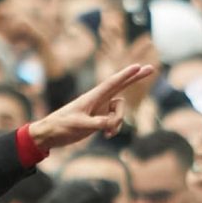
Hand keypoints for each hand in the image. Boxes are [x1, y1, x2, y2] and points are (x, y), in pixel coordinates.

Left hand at [30, 67, 153, 152]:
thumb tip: (112, 124)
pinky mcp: (99, 119)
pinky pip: (115, 121)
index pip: (112, 83)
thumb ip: (97, 124)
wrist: (49, 135)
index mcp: (92, 97)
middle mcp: (99, 100)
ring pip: (120, 111)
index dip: (126, 75)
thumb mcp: (79, 125)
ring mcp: (100, 109)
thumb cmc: (61, 126)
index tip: (137, 66)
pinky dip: (114, 129)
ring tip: (107, 133)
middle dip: (136, 79)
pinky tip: (105, 136)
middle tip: (151, 68)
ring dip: (118, 122)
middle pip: (122, 86)